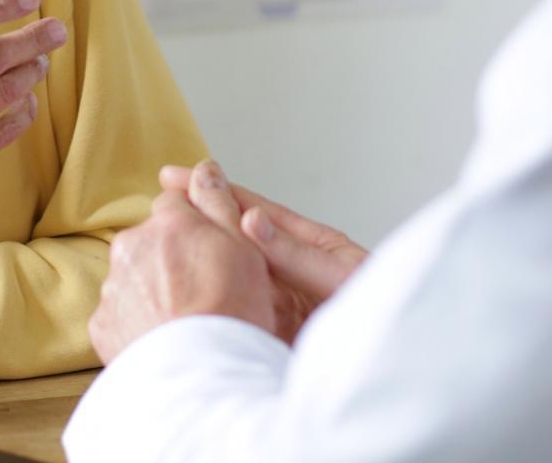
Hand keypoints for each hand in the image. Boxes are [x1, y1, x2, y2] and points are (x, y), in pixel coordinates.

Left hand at [89, 161, 275, 363]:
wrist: (201, 376)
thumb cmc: (230, 313)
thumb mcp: (243, 247)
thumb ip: (219, 202)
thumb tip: (204, 168)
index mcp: (168, 223)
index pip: (176, 205)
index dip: (197, 229)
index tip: (212, 254)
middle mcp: (132, 247)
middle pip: (151, 240)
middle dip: (171, 257)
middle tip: (203, 292)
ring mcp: (113, 288)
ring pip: (134, 277)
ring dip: (152, 291)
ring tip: (185, 321)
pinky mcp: (102, 326)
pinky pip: (120, 315)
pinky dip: (137, 323)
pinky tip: (164, 339)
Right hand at [160, 165, 367, 341]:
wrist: (394, 375)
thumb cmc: (384, 324)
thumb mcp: (341, 280)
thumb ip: (296, 255)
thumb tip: (252, 220)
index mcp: (312, 248)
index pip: (254, 211)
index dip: (217, 192)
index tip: (177, 176)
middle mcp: (290, 273)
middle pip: (234, 241)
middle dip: (199, 223)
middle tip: (156, 206)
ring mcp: (278, 306)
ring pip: (229, 277)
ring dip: (198, 264)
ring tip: (157, 249)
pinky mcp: (269, 337)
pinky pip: (234, 316)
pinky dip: (209, 309)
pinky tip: (180, 302)